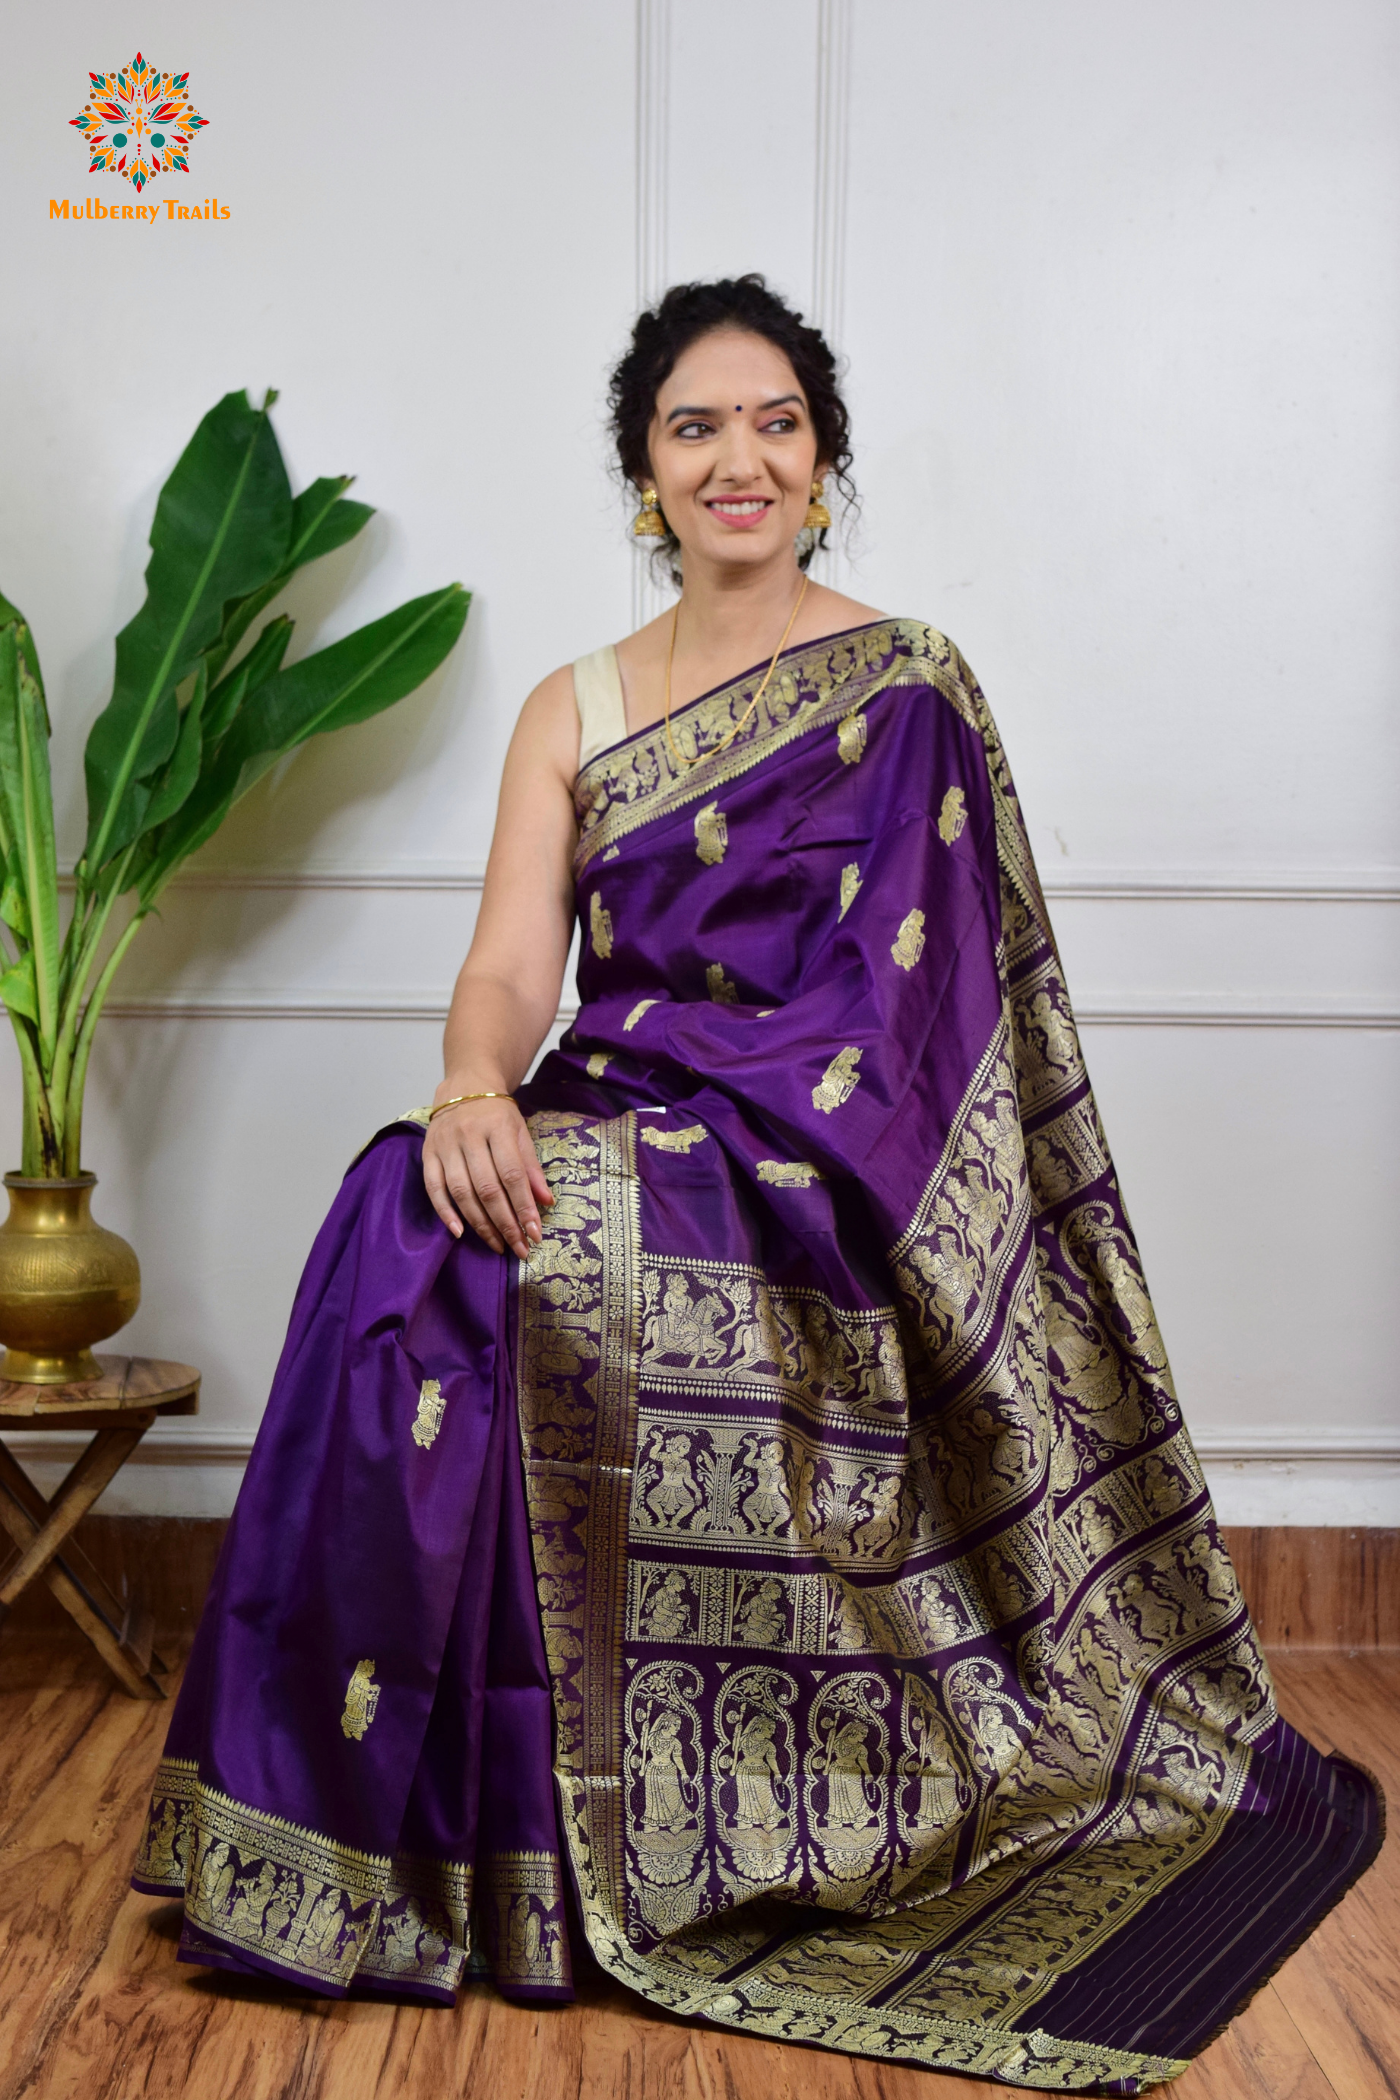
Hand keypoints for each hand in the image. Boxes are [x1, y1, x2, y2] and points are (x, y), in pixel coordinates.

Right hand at [422, 1094, 553, 1256]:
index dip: (523, 1206)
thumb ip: (531, 1167)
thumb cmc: (497, 1113)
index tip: (535, 1233)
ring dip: (480, 1224)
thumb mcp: (520, 1132)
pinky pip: (433, 1188)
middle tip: (519, 1248)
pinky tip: (459, 1232)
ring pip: (461, 1192)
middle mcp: (469, 1136)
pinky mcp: (428, 1154)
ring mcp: (445, 1145)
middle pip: (487, 1188)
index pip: (512, 1174)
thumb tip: (546, 1202)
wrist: (464, 1086)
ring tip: (497, 1245)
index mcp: (497, 1127)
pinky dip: (445, 1212)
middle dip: (505, 1223)